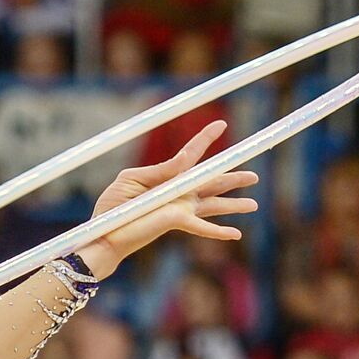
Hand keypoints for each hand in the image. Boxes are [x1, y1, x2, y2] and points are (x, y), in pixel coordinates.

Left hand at [76, 121, 257, 278]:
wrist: (103, 234)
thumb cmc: (113, 207)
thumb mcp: (133, 179)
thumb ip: (160, 170)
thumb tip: (184, 160)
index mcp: (167, 178)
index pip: (191, 155)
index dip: (205, 139)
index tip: (221, 124)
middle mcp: (178, 193)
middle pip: (213, 182)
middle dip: (234, 178)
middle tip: (255, 176)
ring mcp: (180, 208)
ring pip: (214, 204)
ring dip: (235, 204)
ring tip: (254, 204)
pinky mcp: (177, 222)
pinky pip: (203, 227)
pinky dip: (220, 231)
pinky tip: (237, 234)